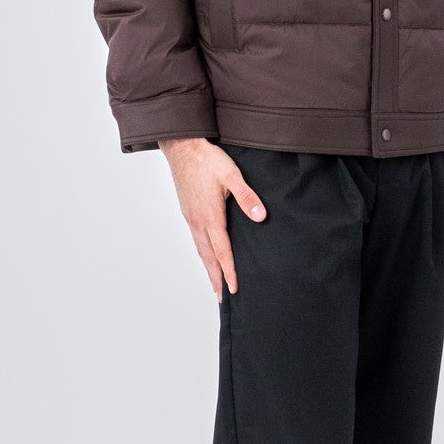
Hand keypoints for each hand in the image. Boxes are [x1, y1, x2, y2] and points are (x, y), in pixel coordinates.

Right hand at [158, 137, 265, 299]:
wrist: (182, 146)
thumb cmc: (206, 159)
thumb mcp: (232, 175)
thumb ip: (247, 197)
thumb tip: (261, 217)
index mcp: (210, 216)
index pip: (222, 251)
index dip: (229, 271)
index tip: (234, 288)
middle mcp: (197, 221)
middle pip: (208, 257)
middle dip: (215, 278)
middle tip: (221, 297)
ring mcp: (190, 217)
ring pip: (200, 249)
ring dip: (208, 268)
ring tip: (214, 283)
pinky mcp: (188, 211)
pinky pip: (195, 239)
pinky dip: (202, 253)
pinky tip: (206, 255)